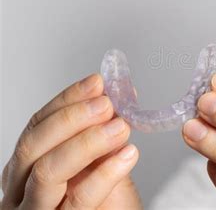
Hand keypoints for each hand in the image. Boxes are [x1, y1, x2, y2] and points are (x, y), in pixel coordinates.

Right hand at [1, 73, 141, 208]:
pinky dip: (105, 174)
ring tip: (121, 127)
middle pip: (33, 145)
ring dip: (87, 142)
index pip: (37, 125)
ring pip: (47, 171)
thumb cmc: (107, 203)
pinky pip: (79, 199)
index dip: (67, 100)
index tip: (97, 83)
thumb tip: (120, 93)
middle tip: (106, 104)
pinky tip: (127, 155)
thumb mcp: (103, 162)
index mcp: (27, 167)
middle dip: (72, 118)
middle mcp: (21, 189)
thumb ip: (105, 130)